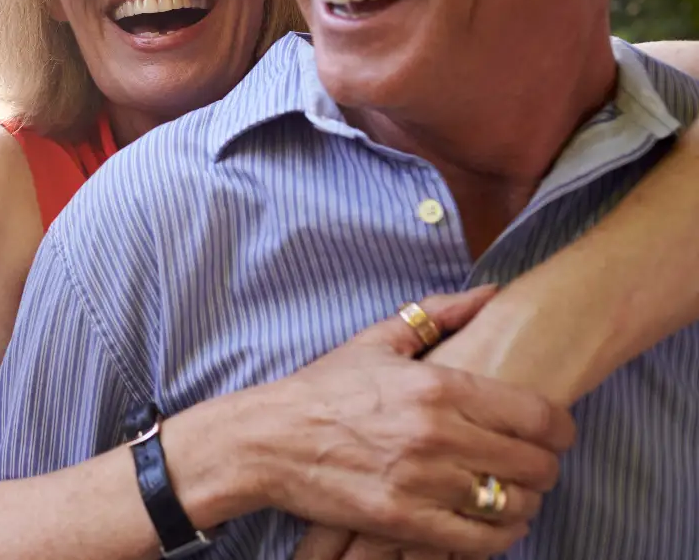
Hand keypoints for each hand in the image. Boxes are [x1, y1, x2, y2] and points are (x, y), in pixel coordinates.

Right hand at [233, 288, 572, 555]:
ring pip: (513, 505)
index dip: (561, 429)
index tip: (557, 433)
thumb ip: (438, 314)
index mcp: (436, 386)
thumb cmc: (323, 390)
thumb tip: (492, 294)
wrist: (268, 440)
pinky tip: (489, 522)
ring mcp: (422, 482)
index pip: (537, 415)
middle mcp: (436, 434)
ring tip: (511, 494)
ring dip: (523, 503)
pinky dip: (497, 535)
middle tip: (533, 465)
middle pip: (536, 465)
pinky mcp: (404, 520)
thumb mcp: (376, 341)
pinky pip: (479, 540)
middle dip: (545, 467)